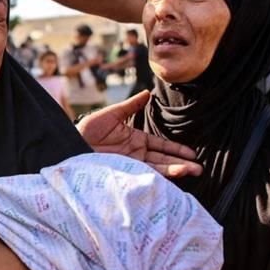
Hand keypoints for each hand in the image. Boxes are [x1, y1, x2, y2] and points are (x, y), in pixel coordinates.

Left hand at [77, 90, 202, 178]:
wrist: (71, 145)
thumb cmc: (87, 129)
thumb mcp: (111, 115)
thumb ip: (130, 106)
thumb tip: (148, 92)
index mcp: (135, 140)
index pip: (161, 145)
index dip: (176, 149)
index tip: (192, 153)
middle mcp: (136, 154)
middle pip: (163, 160)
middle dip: (181, 163)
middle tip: (199, 168)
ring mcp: (131, 165)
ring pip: (158, 169)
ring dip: (175, 171)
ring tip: (192, 172)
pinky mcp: (125, 174)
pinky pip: (145, 176)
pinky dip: (159, 177)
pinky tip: (172, 177)